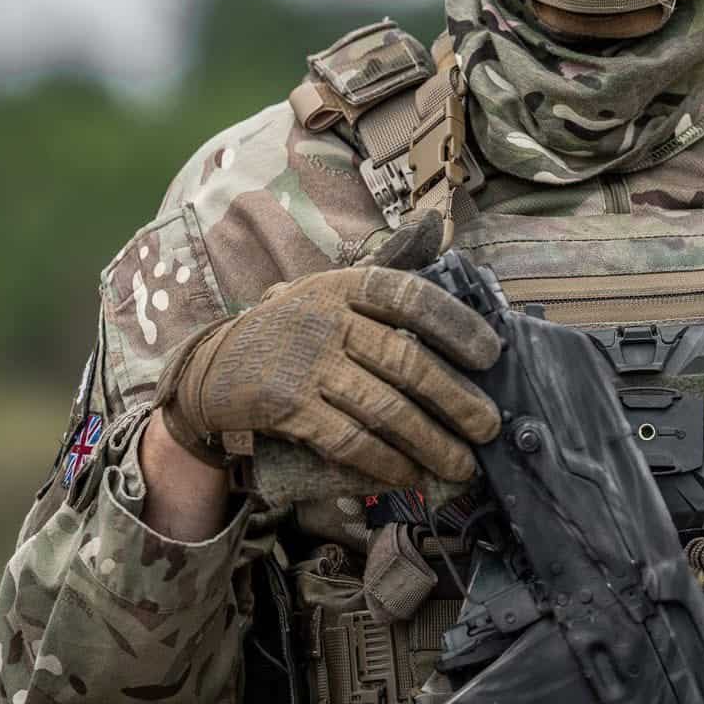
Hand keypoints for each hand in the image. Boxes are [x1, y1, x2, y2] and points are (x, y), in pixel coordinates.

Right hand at [155, 214, 501, 486]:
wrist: (212, 368)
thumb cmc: (291, 330)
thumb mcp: (329, 293)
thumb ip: (380, 276)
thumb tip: (434, 228)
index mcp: (344, 286)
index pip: (410, 296)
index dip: (456, 324)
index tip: (492, 355)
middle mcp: (327, 319)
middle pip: (405, 361)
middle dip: (456, 399)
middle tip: (489, 427)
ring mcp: (306, 364)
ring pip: (384, 407)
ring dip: (431, 442)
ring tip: (462, 464)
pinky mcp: (286, 407)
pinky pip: (348, 440)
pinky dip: (384, 462)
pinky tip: (410, 476)